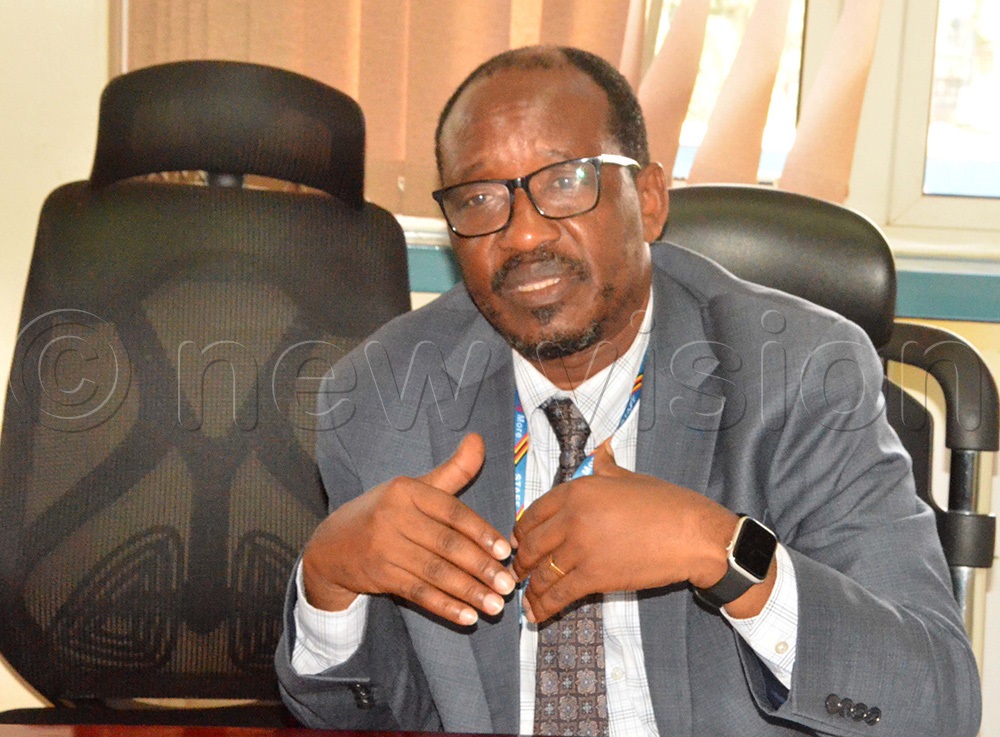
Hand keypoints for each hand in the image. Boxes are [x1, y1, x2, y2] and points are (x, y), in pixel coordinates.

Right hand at [301, 433, 514, 625]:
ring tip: (495, 606)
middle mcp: (393, 516)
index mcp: (406, 490)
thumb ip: (452, 471)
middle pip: (446, 544)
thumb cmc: (384, 512)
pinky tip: (467, 617)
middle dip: (480, 567)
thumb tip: (479, 439)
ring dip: (468, 591)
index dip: (480, 531)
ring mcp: (384, 548)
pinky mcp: (379, 576)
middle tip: (508, 585)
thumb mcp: (414, 487)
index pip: (451, 511)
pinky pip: (418, 593)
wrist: (331, 546)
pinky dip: (444, 607)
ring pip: (435, 572)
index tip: (505, 550)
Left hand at [511, 441, 739, 622]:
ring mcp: (581, 548)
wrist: (693, 535)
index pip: (533, 512)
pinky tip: (536, 616)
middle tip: (517, 573)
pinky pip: (559, 594)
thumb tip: (600, 450)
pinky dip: (544, 607)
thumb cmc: (667, 504)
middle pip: (532, 544)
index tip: (518, 543)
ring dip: (530, 589)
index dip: (521, 531)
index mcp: (578, 490)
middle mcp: (572, 517)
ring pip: (542, 573)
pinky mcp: (593, 576)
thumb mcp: (630, 477)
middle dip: (520, 562)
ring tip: (525, 600)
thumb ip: (606, 468)